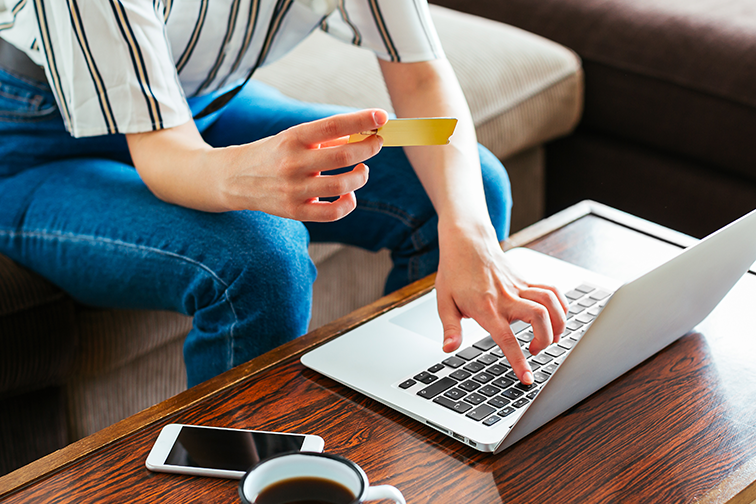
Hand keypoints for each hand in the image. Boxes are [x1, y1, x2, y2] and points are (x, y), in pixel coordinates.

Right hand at [219, 108, 387, 220]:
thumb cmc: (272, 154)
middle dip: (369, 148)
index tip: (381, 116)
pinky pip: (333, 212)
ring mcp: (293, 189)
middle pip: (344, 156)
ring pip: (343, 185)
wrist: (233, 178)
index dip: (361, 120)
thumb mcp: (293, 138)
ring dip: (361, 175)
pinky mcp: (294, 211)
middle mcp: (293, 163)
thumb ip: (325, 138)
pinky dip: (348, 203)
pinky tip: (349, 194)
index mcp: (293, 138)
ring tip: (362, 170)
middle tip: (376, 143)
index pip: (333, 125)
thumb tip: (361, 135)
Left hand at [435, 223, 568, 384]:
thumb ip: (450, 328)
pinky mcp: (526, 280)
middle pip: (539, 318)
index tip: (528, 378)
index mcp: (485, 307)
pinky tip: (556, 318)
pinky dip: (561, 306)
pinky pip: (552, 291)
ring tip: (551, 338)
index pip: (506, 339)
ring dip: (558, 324)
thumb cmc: (454, 272)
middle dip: (545, 340)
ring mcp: (519, 287)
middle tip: (535, 350)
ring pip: (551, 303)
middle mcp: (506, 297)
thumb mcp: (444, 302)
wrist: (466, 241)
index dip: (519, 361)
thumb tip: (449, 349)